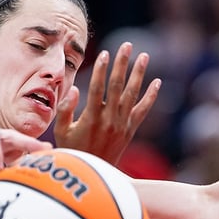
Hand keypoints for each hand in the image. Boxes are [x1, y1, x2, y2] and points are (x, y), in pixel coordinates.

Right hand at [54, 42, 159, 165]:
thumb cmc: (73, 150)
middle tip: (127, 45)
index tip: (106, 53)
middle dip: (122, 64)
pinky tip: (157, 82)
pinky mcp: (130, 130)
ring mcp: (122, 124)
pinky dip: (151, 97)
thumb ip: (66, 109)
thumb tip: (74, 88)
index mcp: (91, 117)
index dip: (102, 70)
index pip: (97, 88)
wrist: (93, 173)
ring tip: (144, 56)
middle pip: (118, 86)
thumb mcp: (61, 132)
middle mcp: (109, 119)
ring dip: (139, 74)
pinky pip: (143, 111)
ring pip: (132, 94)